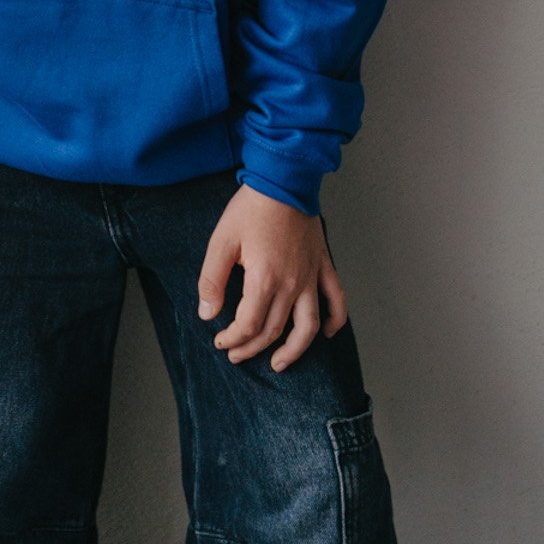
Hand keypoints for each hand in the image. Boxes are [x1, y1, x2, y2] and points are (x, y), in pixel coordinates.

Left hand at [198, 183, 347, 371]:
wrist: (283, 181)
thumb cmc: (250, 208)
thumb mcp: (221, 240)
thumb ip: (212, 280)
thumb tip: (207, 313)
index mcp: (265, 280)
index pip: (249, 325)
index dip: (233, 339)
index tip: (220, 341)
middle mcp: (292, 285)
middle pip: (274, 330)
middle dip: (252, 348)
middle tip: (236, 355)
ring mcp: (311, 277)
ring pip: (308, 327)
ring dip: (295, 350)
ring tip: (278, 363)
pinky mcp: (323, 266)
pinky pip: (337, 301)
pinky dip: (335, 321)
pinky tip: (327, 334)